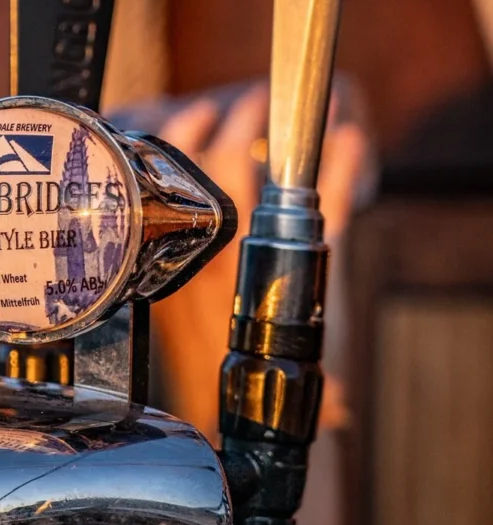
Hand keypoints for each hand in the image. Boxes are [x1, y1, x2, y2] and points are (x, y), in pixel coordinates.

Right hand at [151, 86, 369, 437]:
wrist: (242, 421)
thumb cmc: (209, 368)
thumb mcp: (180, 311)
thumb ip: (178, 265)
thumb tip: (181, 223)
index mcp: (170, 259)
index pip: (171, 178)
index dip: (186, 135)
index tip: (197, 112)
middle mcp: (206, 253)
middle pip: (217, 162)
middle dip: (238, 121)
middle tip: (253, 103)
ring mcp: (252, 260)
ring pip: (262, 174)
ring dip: (284, 135)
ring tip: (295, 116)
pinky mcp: (303, 273)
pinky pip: (328, 206)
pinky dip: (348, 165)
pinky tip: (354, 141)